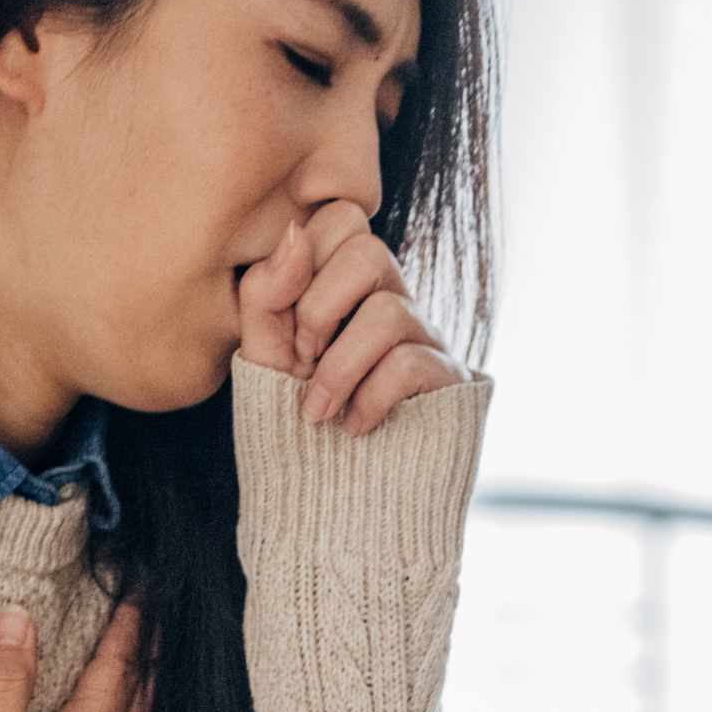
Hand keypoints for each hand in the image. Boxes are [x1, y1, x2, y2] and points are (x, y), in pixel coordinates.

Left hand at [237, 198, 466, 434]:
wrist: (332, 493)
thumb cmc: (295, 418)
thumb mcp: (264, 353)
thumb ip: (267, 291)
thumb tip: (294, 233)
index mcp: (347, 283)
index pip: (343, 218)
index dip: (305, 262)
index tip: (287, 321)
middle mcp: (392, 299)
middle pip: (370, 252)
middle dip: (320, 309)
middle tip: (302, 358)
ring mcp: (426, 337)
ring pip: (389, 312)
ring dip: (339, 368)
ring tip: (319, 412)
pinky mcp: (448, 380)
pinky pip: (409, 363)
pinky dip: (368, 399)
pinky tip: (354, 426)